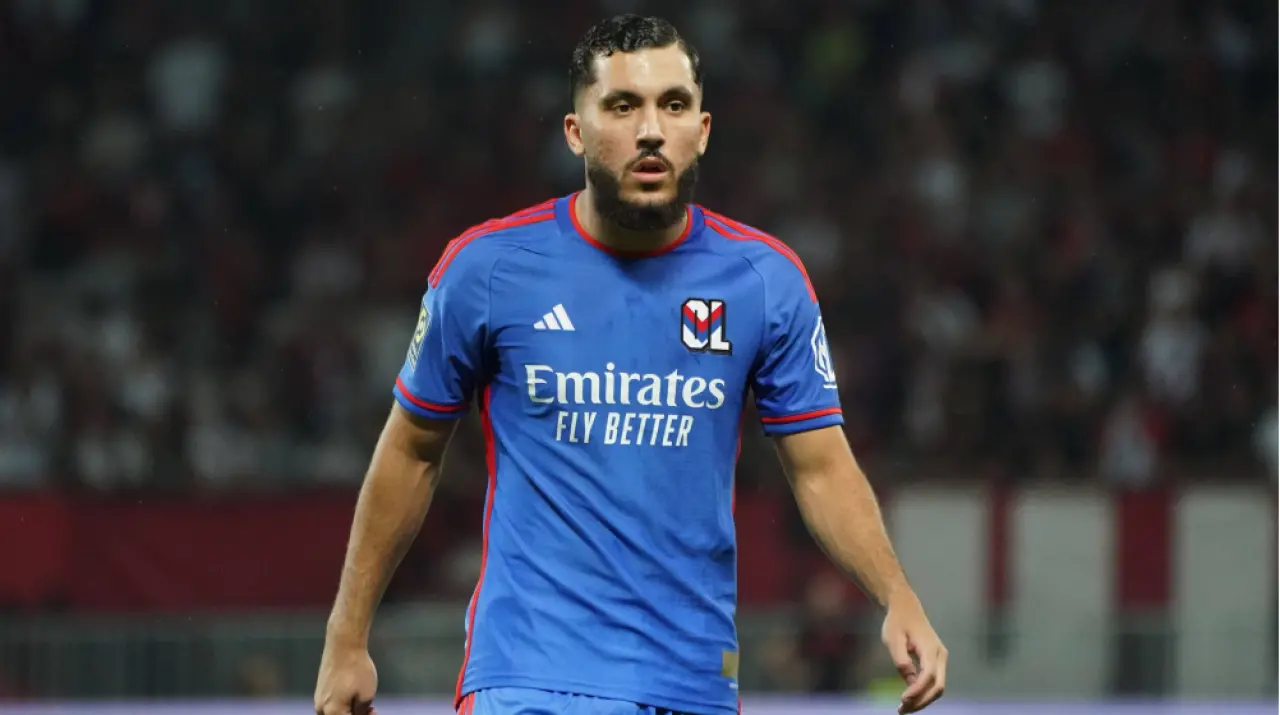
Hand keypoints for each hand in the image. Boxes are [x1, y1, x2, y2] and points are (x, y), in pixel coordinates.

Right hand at [314, 639, 377, 714]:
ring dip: (350, 710)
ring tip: (366, 703)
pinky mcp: (320, 689)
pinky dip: (343, 703)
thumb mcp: (367, 695)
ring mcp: (319, 698)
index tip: (374, 713)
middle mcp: (321, 709)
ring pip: (336, 712)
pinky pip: (332, 703)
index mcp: (333, 713)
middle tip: (372, 710)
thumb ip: (362, 712)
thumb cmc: (356, 669)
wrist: (343, 644)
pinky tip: (355, 695)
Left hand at [881, 594, 946, 712]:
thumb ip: (901, 659)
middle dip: (921, 701)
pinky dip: (923, 693)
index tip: (903, 700)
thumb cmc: (897, 622)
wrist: (906, 609)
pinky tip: (909, 699)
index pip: (928, 675)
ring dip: (922, 700)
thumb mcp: (893, 638)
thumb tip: (910, 681)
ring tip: (903, 708)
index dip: (917, 691)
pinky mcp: (936, 662)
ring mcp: (941, 659)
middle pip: (938, 686)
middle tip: (902, 710)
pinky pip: (934, 682)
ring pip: (938, 687)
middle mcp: (940, 655)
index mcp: (930, 648)